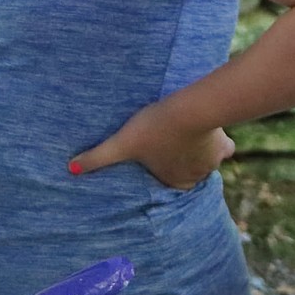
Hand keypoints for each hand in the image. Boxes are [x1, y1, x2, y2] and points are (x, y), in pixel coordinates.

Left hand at [69, 101, 234, 189]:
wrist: (189, 110)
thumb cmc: (153, 129)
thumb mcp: (122, 143)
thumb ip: (98, 157)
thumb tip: (70, 169)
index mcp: (172, 182)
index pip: (168, 184)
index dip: (163, 173)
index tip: (158, 160)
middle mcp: (194, 177)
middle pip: (188, 173)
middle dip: (181, 163)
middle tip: (170, 146)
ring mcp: (211, 163)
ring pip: (206, 162)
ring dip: (198, 152)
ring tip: (187, 136)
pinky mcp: (224, 146)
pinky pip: (225, 149)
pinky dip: (219, 142)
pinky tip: (210, 131)